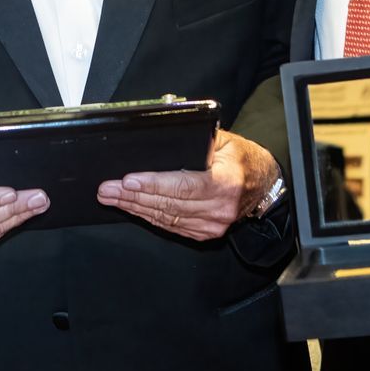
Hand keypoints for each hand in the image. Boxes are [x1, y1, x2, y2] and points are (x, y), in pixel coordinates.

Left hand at [96, 129, 277, 239]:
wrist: (262, 184)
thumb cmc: (241, 158)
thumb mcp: (223, 140)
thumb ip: (196, 140)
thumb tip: (161, 136)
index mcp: (226, 182)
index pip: (183, 185)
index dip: (153, 184)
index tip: (127, 180)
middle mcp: (220, 208)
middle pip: (169, 204)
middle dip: (133, 196)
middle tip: (107, 189)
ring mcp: (213, 225)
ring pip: (166, 217)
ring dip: (135, 208)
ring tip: (111, 197)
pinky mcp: (206, 234)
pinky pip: (172, 226)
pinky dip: (149, 217)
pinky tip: (132, 209)